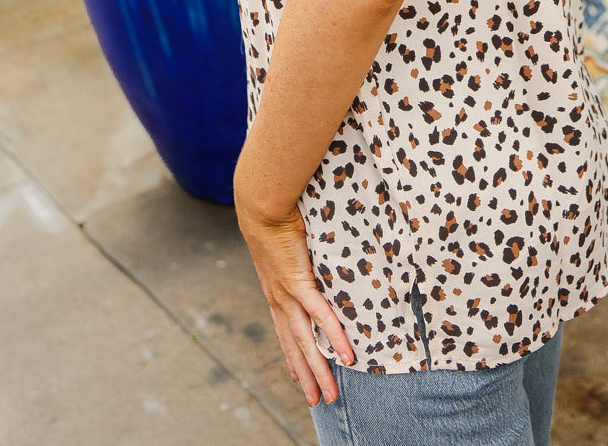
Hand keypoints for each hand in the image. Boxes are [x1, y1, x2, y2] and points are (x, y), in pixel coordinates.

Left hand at [236, 200, 354, 406]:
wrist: (262, 206)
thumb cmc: (275, 218)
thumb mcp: (286, 246)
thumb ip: (298, 257)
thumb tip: (308, 256)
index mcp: (275, 293)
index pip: (284, 333)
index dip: (291, 357)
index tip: (297, 377)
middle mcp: (279, 300)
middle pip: (295, 346)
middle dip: (306, 375)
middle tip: (317, 401)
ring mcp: (288, 295)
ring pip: (306, 341)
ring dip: (319, 370)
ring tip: (330, 394)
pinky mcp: (299, 282)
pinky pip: (320, 315)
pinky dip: (334, 336)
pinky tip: (346, 355)